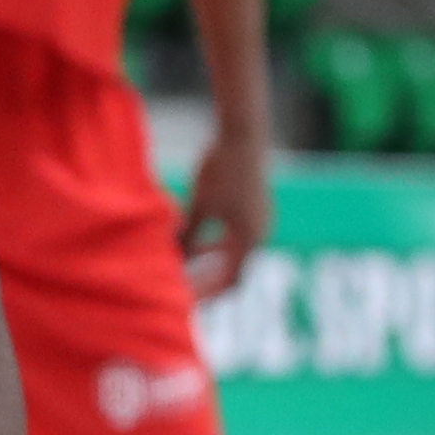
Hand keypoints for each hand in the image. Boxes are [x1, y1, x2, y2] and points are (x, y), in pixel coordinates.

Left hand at [178, 126, 271, 302]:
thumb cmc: (220, 170)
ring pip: (234, 255)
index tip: (185, 299)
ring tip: (184, 268)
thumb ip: (188, 237)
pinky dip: (217, 246)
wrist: (242, 135)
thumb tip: (172, 260)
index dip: (208, 294)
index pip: (231, 282)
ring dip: (210, 263)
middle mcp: (261, 235)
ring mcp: (261, 222)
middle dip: (207, 281)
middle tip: (183, 290)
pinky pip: (237, 239)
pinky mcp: (257, 209)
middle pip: (234, 272)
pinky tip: (195, 243)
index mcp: (249, 239)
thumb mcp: (199, 206)